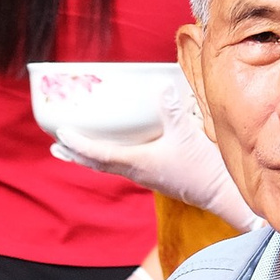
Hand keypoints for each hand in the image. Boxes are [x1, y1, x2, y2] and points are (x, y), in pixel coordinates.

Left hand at [48, 79, 255, 224]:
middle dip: (75, 154)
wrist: (222, 194)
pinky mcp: (157, 175)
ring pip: (110, 166)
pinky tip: (117, 149)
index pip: (97, 155)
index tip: (59, 132)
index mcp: (136, 163)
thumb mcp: (186, 133)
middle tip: (56, 146)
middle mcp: (137, 172)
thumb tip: (160, 85)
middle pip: (97, 164)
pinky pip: (125, 164)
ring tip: (76, 149)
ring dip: (90, 156)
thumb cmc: (202, 168)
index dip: (77, 144)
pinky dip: (111, 156)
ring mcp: (147, 175)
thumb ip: (171, 108)